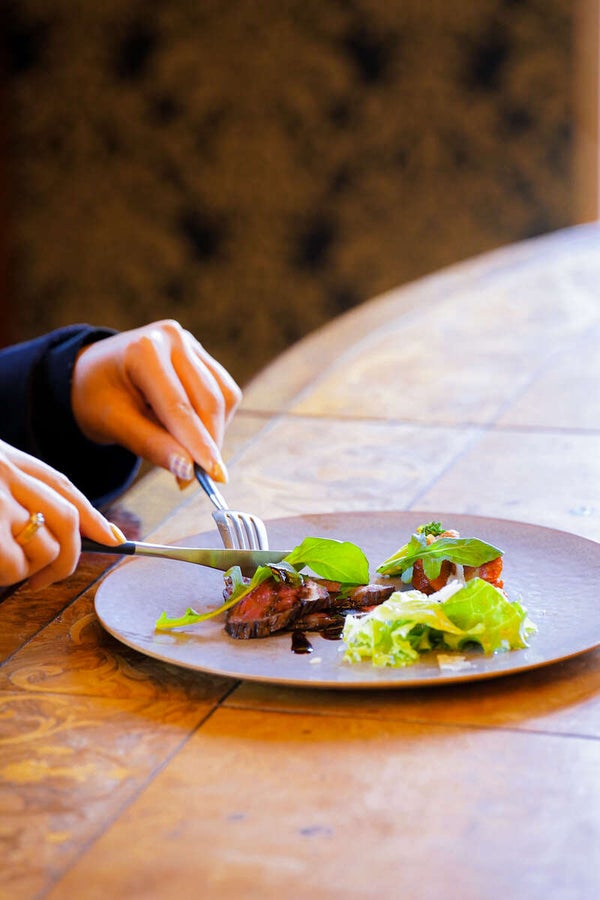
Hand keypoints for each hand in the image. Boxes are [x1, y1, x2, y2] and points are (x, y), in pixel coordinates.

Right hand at [0, 440, 124, 589]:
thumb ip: (14, 494)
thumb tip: (61, 535)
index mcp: (8, 459)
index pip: (63, 487)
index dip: (93, 517)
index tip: (114, 539)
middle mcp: (7, 472)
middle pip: (67, 518)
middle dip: (68, 558)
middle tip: (44, 580)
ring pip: (47, 548)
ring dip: (30, 571)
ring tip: (4, 570)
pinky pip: (14, 563)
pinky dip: (10, 576)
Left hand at [71, 320, 240, 482]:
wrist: (94, 373)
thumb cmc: (97, 398)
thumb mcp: (113, 424)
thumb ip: (151, 445)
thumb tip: (189, 470)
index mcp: (144, 350)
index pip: (178, 406)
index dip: (198, 443)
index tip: (213, 476)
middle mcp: (173, 338)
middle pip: (209, 400)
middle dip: (209, 443)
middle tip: (196, 479)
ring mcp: (191, 343)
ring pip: (224, 397)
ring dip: (213, 432)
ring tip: (185, 452)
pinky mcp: (202, 354)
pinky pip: (224, 392)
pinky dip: (214, 420)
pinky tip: (190, 431)